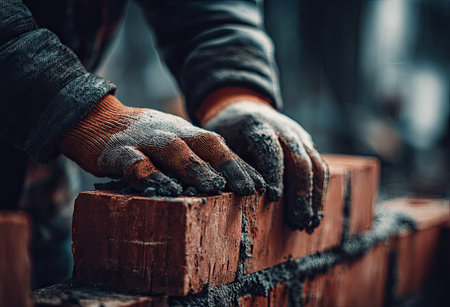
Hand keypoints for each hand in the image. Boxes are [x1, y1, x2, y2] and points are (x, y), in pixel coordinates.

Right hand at [60, 95, 264, 195]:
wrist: (95, 118)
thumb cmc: (144, 137)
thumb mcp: (174, 140)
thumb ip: (197, 156)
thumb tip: (230, 180)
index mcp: (186, 133)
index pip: (219, 146)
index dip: (240, 165)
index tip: (262, 186)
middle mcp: (170, 134)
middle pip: (204, 145)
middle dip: (228, 166)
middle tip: (248, 188)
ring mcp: (144, 141)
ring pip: (174, 152)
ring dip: (196, 169)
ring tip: (215, 189)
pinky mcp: (118, 152)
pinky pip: (137, 164)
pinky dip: (152, 177)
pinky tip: (166, 191)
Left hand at [201, 95, 328, 231]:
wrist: (245, 108)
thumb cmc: (228, 131)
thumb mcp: (221, 141)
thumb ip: (230, 165)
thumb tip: (238, 195)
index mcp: (259, 127)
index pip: (271, 150)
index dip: (274, 174)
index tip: (274, 199)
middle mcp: (284, 130)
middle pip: (300, 160)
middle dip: (300, 193)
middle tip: (296, 222)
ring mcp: (300, 137)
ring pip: (316, 166)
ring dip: (315, 197)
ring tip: (308, 225)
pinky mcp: (308, 145)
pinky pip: (321, 169)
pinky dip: (319, 193)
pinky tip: (314, 216)